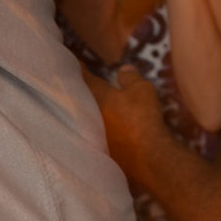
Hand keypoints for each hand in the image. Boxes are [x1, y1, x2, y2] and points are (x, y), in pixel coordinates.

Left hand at [84, 64, 167, 179]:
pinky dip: (94, 131)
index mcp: (97, 97)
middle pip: (78, 101)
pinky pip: (93, 136)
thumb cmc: (142, 118)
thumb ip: (130, 78)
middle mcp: (88, 116)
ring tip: (84, 107)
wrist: (146, 156)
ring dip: (84, 113)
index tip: (73, 64)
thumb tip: (124, 68)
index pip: (83, 78)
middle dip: (77, 92)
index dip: (78, 69)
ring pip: (83, 120)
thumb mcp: (141, 90)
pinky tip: (99, 131)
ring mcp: (91, 135)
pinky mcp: (99, 152)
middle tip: (74, 85)